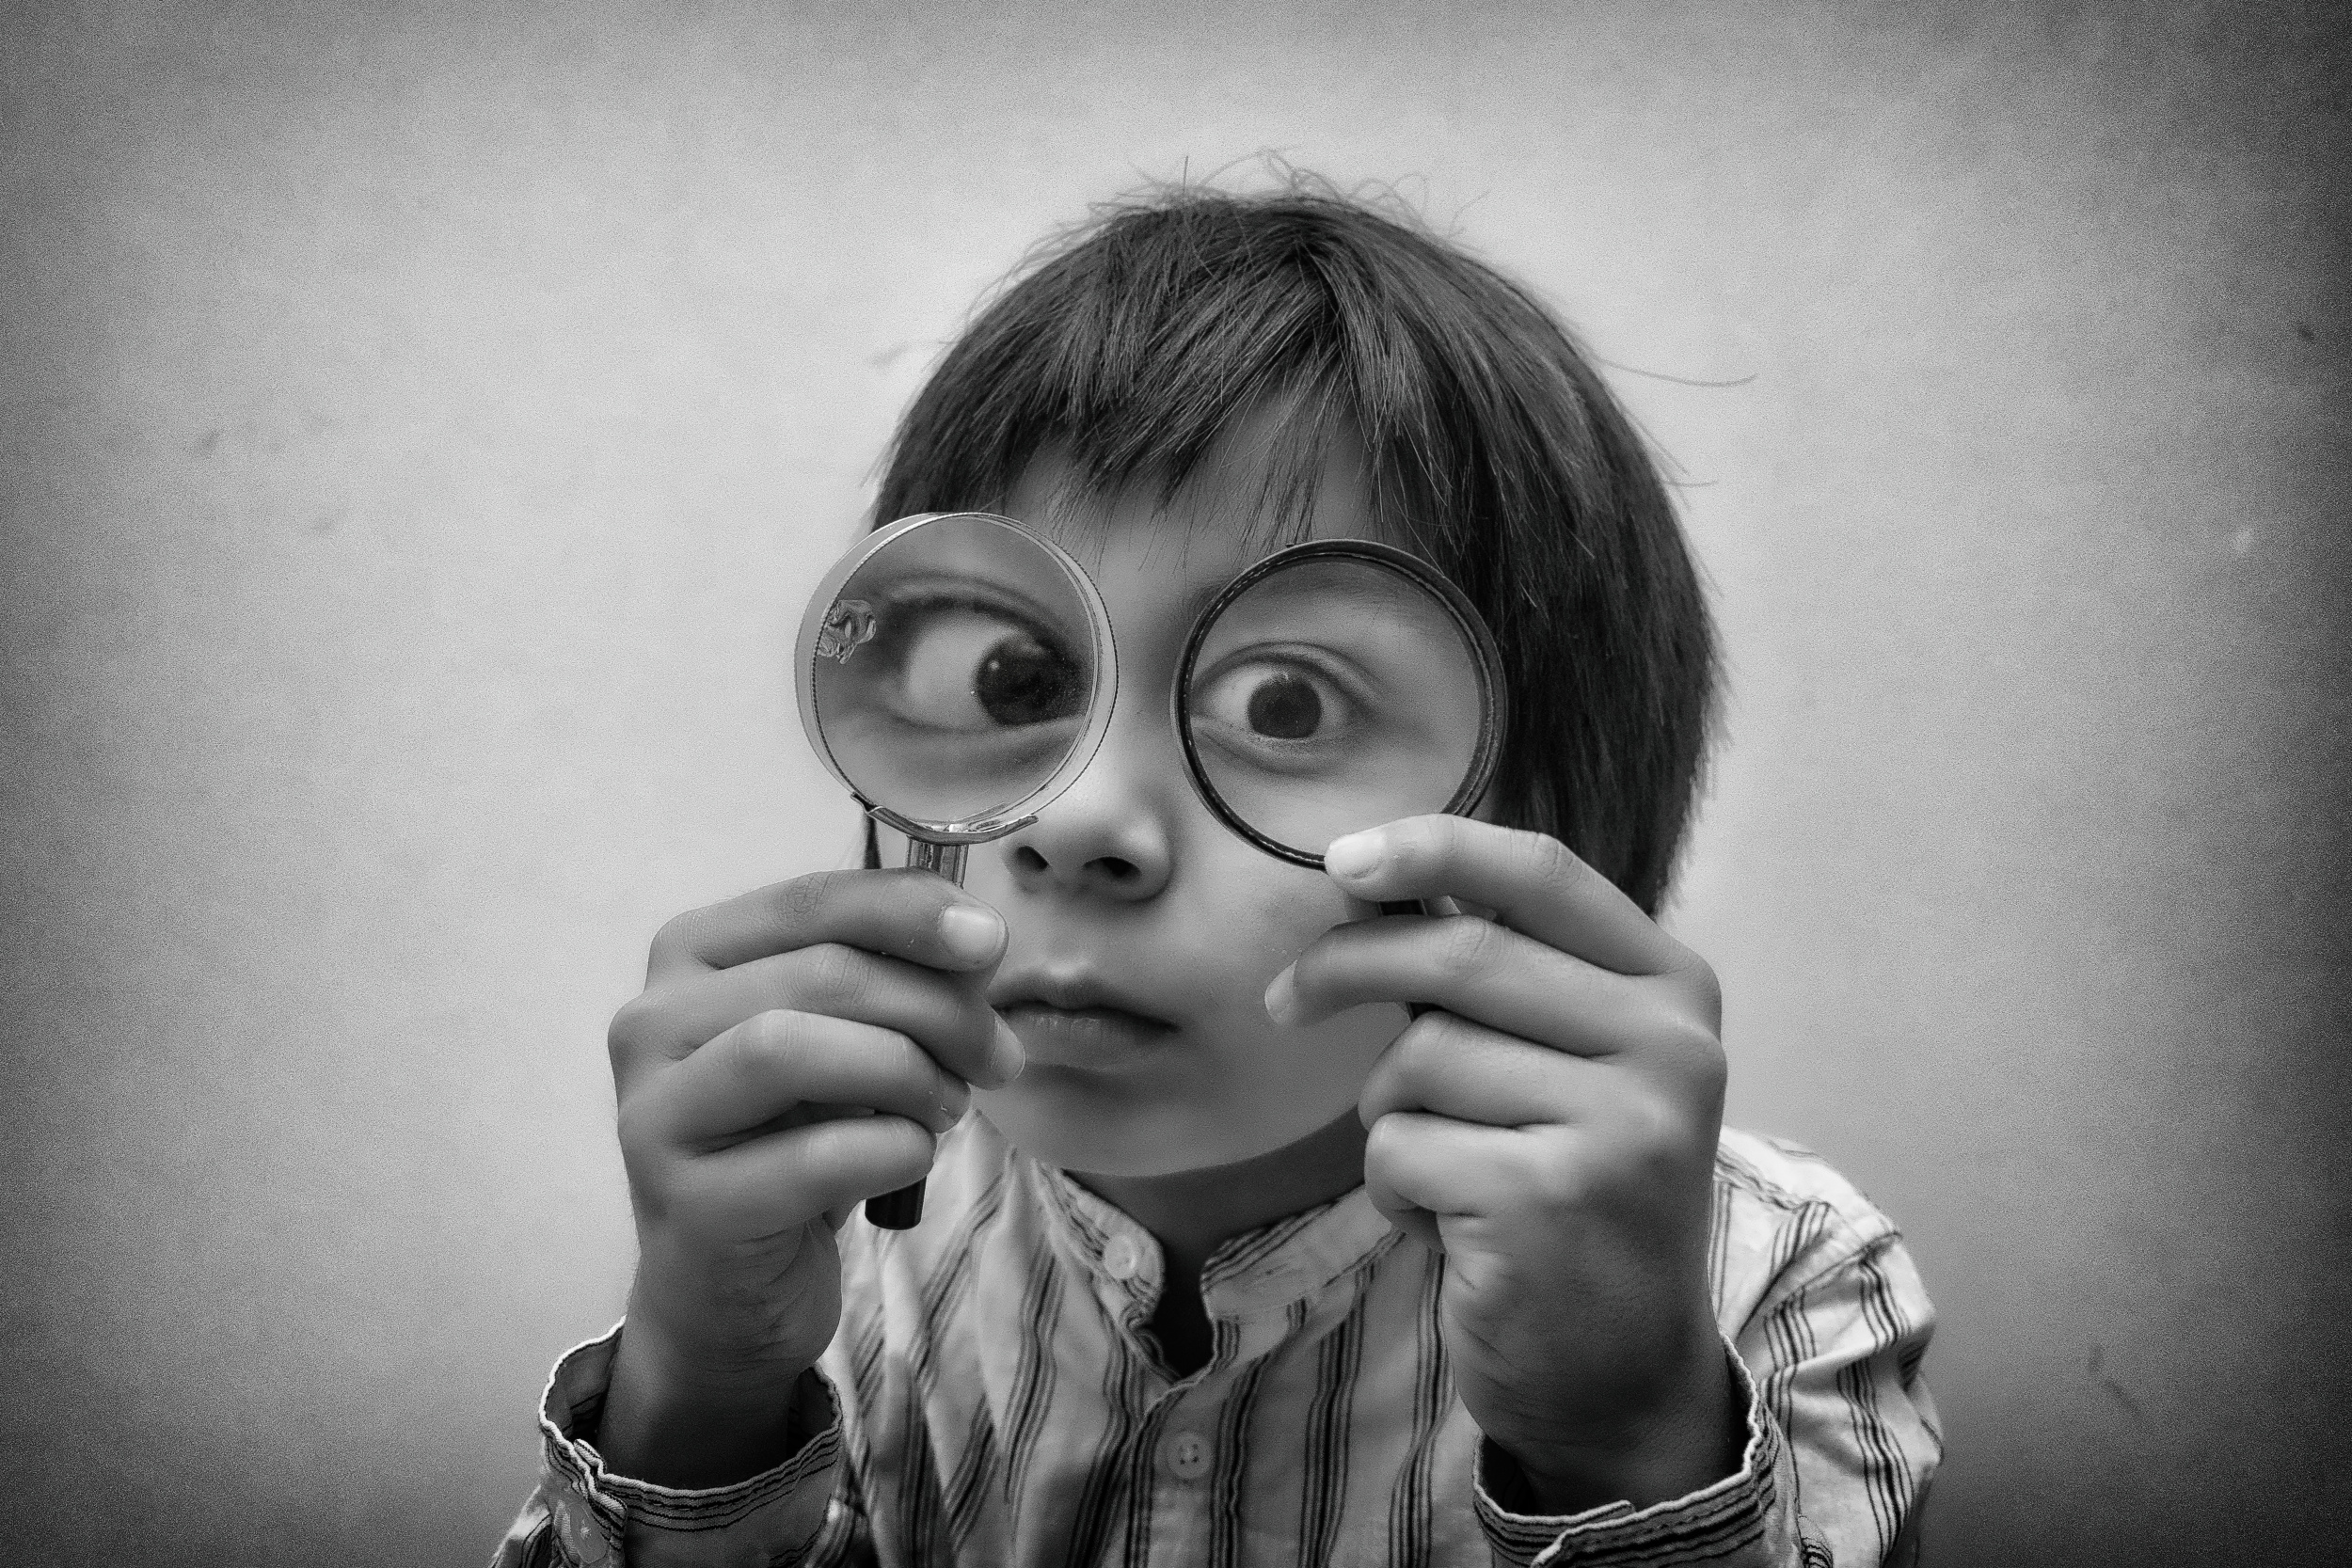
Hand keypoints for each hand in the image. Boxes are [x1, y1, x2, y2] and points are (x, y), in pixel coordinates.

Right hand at [597, 869, 1023, 1486]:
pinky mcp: (687, 1203)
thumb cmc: (795, 1140)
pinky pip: (814, 1156)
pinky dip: (891, 1149)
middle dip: (934, 1008)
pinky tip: (908, 1159)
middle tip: (995, 1058)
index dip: (910, 912)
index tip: (991, 942)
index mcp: (691, 955)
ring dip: (905, 1072)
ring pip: (793, 1047)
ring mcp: (656, 1113)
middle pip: (819, 973)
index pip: (811, 900)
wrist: (730, 1289)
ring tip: (947, 1108)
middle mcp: (652, 1021)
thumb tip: (982, 941)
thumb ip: (898, 978)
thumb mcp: (846, 1040)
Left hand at [1265, 816, 1736, 1512]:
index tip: (1341, 859)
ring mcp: (1615, 1128)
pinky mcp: (1548, 1202)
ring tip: (1448, 1170)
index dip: (1433, 846)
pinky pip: (1402, 1147)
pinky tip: (1450, 1226)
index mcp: (1673, 991)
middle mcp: (1666, 1049)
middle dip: (1346, 968)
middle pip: (1460, 955)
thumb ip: (1496, 975)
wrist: (1624, 1372)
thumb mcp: (1570, 1066)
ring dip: (1391, 1116)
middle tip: (1285, 1000)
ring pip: (1420, 1059)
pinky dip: (1395, 1189)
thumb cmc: (1571, 1195)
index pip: (1543, 874)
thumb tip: (1365, 879)